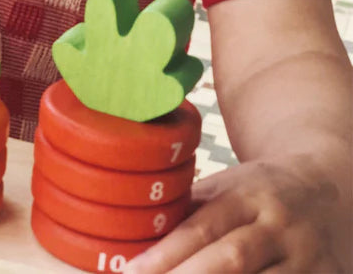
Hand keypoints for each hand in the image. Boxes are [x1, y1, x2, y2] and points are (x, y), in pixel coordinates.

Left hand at [125, 157, 349, 272]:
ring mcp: (308, 257)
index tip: (130, 273)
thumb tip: (132, 243)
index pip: (199, 229)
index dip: (163, 256)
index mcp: (246, 195)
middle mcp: (279, 226)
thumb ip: (185, 214)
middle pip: (230, 261)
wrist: (323, 188)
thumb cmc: (255, 193)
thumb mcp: (222, 188)